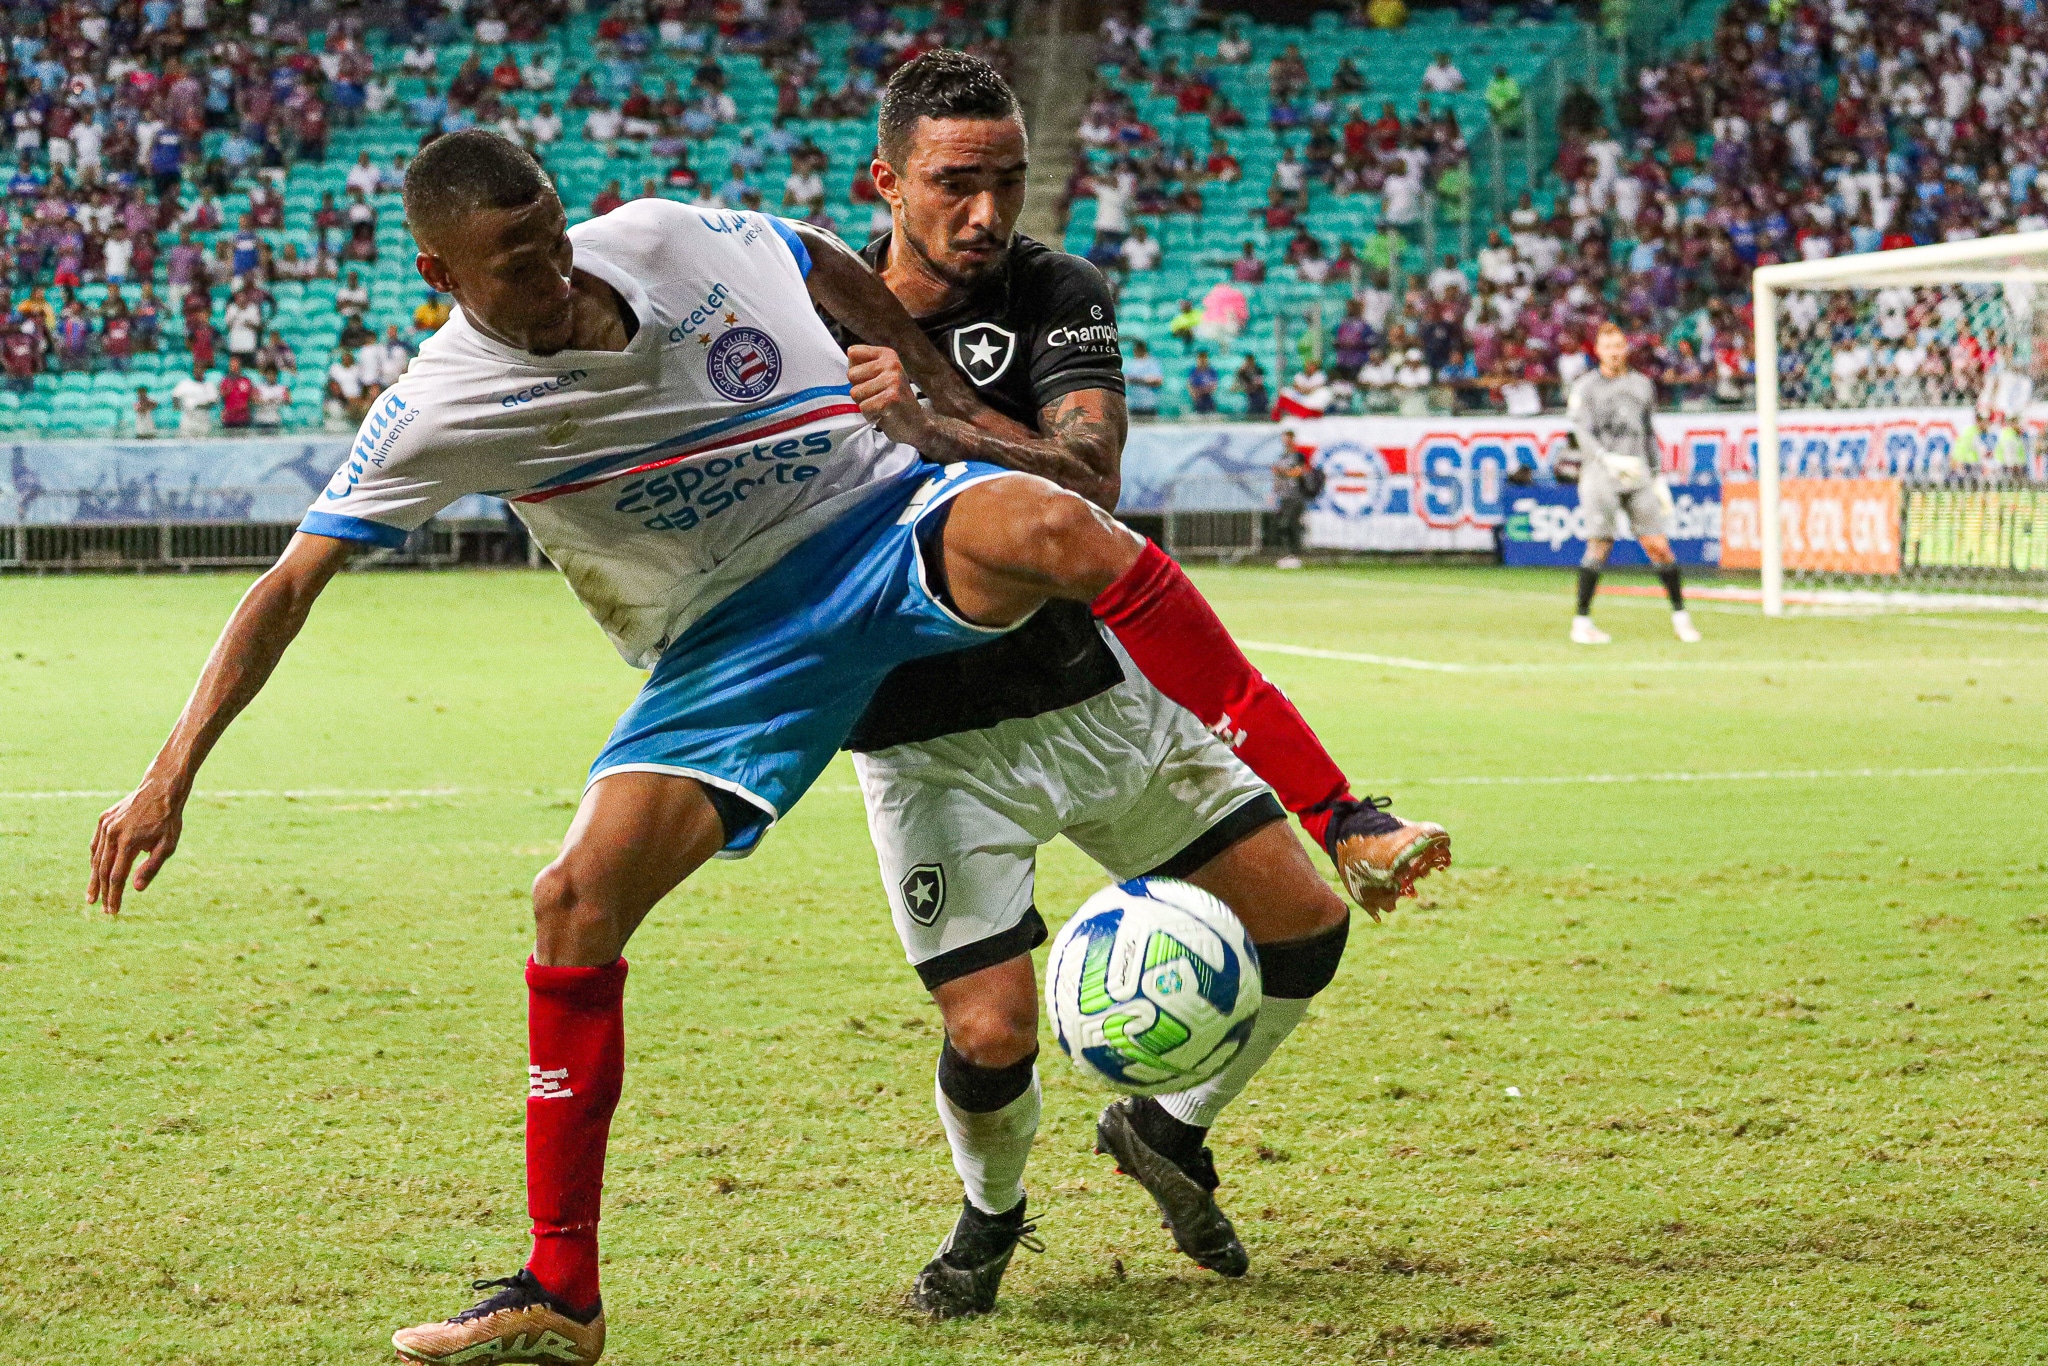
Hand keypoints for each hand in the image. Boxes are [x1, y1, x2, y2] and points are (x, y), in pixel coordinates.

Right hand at [88, 777, 185, 914]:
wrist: (161, 789)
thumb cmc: (168, 820)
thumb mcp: (168, 845)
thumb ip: (151, 867)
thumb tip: (136, 889)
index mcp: (128, 842)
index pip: (117, 877)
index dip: (114, 896)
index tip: (113, 911)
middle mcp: (112, 834)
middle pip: (102, 870)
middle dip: (103, 892)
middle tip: (101, 909)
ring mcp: (105, 825)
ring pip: (96, 857)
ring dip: (94, 878)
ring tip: (93, 896)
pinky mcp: (103, 819)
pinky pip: (96, 844)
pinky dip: (95, 859)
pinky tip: (95, 870)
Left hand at [846, 343, 935, 448]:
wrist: (915, 424)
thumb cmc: (892, 401)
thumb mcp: (879, 376)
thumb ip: (862, 368)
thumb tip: (846, 371)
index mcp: (887, 354)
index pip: (853, 353)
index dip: (856, 372)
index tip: (871, 382)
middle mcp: (891, 363)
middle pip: (851, 374)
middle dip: (859, 390)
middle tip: (877, 397)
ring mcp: (893, 380)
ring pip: (855, 393)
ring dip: (865, 404)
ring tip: (880, 406)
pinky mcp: (891, 398)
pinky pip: (864, 407)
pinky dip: (870, 415)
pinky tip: (883, 414)